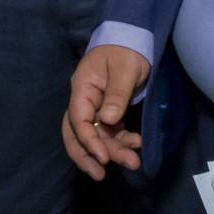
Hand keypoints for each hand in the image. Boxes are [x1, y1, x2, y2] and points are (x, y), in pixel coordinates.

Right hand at [63, 44, 150, 178]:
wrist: (133, 38)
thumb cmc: (127, 50)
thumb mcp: (125, 69)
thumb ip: (116, 95)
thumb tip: (107, 120)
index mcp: (83, 88)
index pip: (77, 119)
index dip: (88, 140)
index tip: (103, 157)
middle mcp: (84, 100)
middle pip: (78, 134)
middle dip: (90, 155)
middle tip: (103, 175)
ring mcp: (95, 108)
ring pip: (96, 136)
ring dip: (111, 151)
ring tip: (132, 162)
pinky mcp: (108, 112)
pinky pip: (109, 133)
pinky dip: (120, 142)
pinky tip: (136, 145)